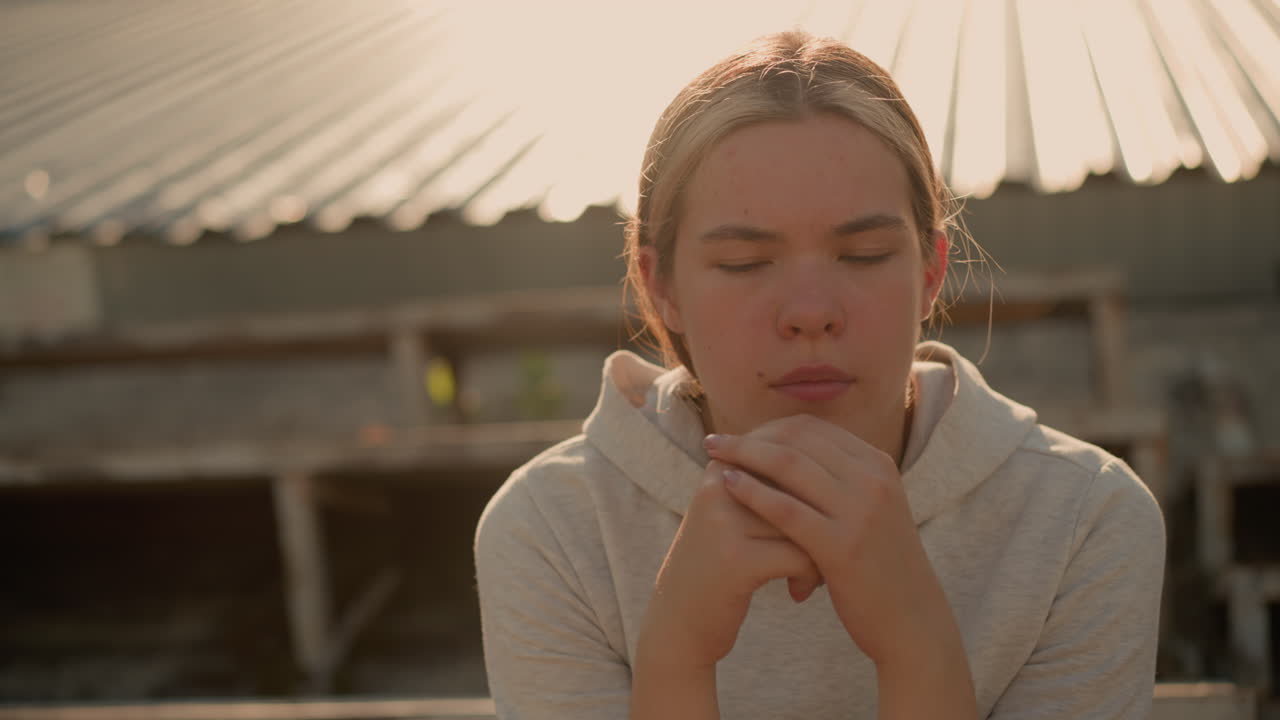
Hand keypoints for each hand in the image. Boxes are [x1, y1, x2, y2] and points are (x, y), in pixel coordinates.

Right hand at [637, 459, 823, 668]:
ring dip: (822, 551)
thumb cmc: (719, 563)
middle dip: (823, 517)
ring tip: (814, 573)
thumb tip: (832, 450)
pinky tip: (798, 592)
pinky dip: (810, 576)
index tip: (817, 516)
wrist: (677, 621)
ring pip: (807, 521)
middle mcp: (720, 487)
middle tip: (827, 546)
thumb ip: (770, 481)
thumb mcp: (734, 512)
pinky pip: (801, 556)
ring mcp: (725, 522)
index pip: (789, 452)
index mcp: (722, 466)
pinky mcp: (736, 560)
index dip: (815, 485)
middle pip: (801, 487)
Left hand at [703, 414, 955, 666]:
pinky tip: (727, 486)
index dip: (769, 428)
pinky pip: (787, 509)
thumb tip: (791, 447)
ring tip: (711, 455)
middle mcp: (872, 480)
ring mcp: (860, 511)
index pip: (814, 429)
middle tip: (714, 440)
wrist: (911, 618)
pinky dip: (753, 491)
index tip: (738, 434)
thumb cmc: (879, 564)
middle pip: (798, 440)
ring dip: (743, 455)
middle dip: (750, 437)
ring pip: (789, 466)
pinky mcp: (842, 545)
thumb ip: (841, 477)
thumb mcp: (870, 508)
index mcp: (878, 465)